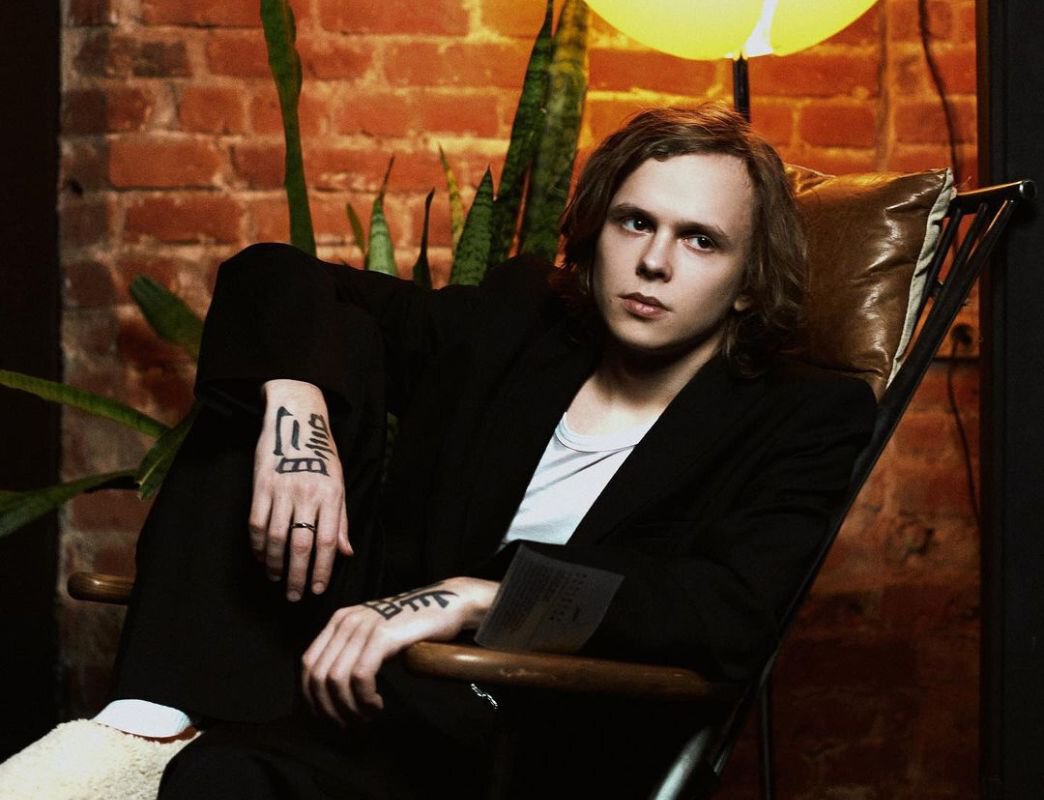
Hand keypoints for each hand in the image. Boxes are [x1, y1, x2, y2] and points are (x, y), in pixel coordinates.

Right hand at [250, 379, 351, 600]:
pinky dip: (258, 544)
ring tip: (277, 579)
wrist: (297, 421)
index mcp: (330, 496)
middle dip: (297, 575)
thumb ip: (340, 520)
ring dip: (275, 564)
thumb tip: (346, 553)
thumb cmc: (323, 456)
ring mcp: (282, 490)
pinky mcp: (261, 486)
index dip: (323, 569)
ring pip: (276, 537)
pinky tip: (261, 557)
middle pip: (300, 545)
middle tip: (294, 596)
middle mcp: (307, 495)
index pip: (328, 542)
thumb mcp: (340, 485)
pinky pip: (257, 522)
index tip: (318, 589)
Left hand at [301, 577, 498, 723]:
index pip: (307, 664)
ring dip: (349, 707)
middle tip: (350, 723)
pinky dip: (364, 698)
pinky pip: (361, 676)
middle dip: (330, 708)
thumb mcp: (372, 639)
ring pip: (336, 679)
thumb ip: (350, 657)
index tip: (329, 717)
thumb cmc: (410, 629)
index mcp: (338, 621)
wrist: (444, 606)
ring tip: (367, 715)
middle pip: (318, 675)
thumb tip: (331, 697)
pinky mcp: (382, 635)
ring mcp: (363, 626)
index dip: (312, 697)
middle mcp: (346, 621)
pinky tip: (377, 704)